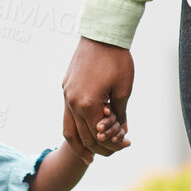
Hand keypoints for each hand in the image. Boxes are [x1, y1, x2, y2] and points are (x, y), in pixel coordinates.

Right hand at [62, 37, 133, 157]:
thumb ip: (120, 113)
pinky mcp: (66, 87)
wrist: (101, 34)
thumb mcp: (124, 89)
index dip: (112, 144)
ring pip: (68, 128)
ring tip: (89, 156)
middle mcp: (73, 102)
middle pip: (82, 136)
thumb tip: (121, 131)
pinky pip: (68, 114)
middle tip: (112, 152)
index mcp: (88, 104)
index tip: (125, 146)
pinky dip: (76, 127)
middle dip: (98, 147)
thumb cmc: (117, 60)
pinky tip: (84, 131)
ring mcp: (67, 94)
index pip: (98, 136)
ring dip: (79, 144)